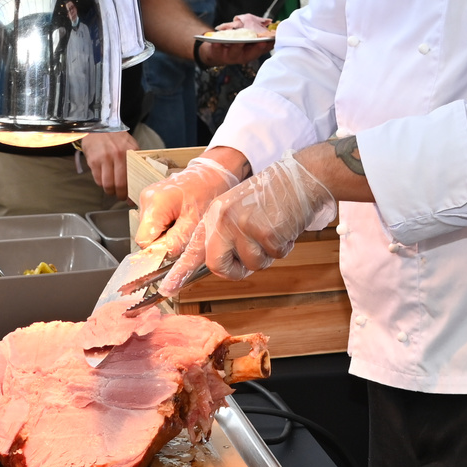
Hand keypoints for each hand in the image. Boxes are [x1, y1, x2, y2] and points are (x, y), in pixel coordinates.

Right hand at [80, 130, 136, 196]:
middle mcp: (118, 155)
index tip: (132, 199)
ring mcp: (104, 158)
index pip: (134, 177)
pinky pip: (98, 180)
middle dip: (121, 195)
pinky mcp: (93, 161)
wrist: (98, 126)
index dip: (132, 191)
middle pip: (120, 184)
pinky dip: (101, 184)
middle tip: (121, 197)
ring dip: (110, 191)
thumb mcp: (129, 144)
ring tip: (112, 191)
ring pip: (108, 185)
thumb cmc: (115, 137)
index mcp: (130, 152)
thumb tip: (139, 179)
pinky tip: (104, 181)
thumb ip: (134, 159)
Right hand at [132, 149, 243, 251]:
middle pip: (146, 235)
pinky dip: (167, 224)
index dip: (159, 248)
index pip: (143, 241)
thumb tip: (162, 255)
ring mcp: (147, 198)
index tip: (175, 244)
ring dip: (166, 232)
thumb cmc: (208, 194)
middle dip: (164, 239)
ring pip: (150, 230)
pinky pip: (154, 221)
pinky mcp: (152, 199)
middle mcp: (147, 199)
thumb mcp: (196, 224)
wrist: (212, 175)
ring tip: (183, 221)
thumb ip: (177, 241)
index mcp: (155, 204)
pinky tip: (179, 217)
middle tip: (184, 231)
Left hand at [159, 153, 332, 294]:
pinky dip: (283, 248)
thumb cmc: (271, 195)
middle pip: (217, 266)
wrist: (298, 177)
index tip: (168, 289)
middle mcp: (224, 220)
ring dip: (267, 255)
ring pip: (252, 265)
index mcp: (215, 214)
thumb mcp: (237, 209)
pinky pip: (274, 256)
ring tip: (272, 231)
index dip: (180, 272)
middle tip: (249, 260)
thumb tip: (221, 263)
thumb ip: (225, 234)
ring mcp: (243, 225)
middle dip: (235, 270)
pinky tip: (284, 228)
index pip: (193, 249)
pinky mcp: (265, 232)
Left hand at [196, 34, 270, 67]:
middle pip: (250, 54)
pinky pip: (216, 50)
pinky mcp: (216, 54)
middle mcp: (241, 56)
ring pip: (234, 53)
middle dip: (257, 49)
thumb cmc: (233, 43)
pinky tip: (217, 41)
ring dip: (238, 47)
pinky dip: (217, 46)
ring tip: (240, 41)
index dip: (268, 46)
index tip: (274, 40)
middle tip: (262, 43)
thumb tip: (271, 28)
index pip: (261, 50)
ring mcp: (229, 56)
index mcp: (250, 52)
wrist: (214, 51)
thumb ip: (255, 35)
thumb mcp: (245, 40)